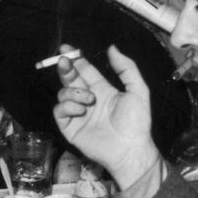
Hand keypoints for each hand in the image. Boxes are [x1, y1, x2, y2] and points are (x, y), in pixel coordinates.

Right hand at [53, 45, 160, 191]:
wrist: (130, 149)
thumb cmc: (136, 123)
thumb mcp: (138, 90)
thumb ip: (126, 68)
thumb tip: (112, 48)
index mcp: (103, 90)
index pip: (85, 71)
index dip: (76, 60)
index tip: (67, 50)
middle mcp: (88, 100)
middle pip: (71, 79)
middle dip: (66, 69)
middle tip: (64, 61)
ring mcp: (78, 114)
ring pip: (63, 94)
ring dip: (73, 92)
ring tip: (89, 99)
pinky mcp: (70, 128)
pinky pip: (60, 111)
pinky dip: (67, 107)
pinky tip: (81, 109)